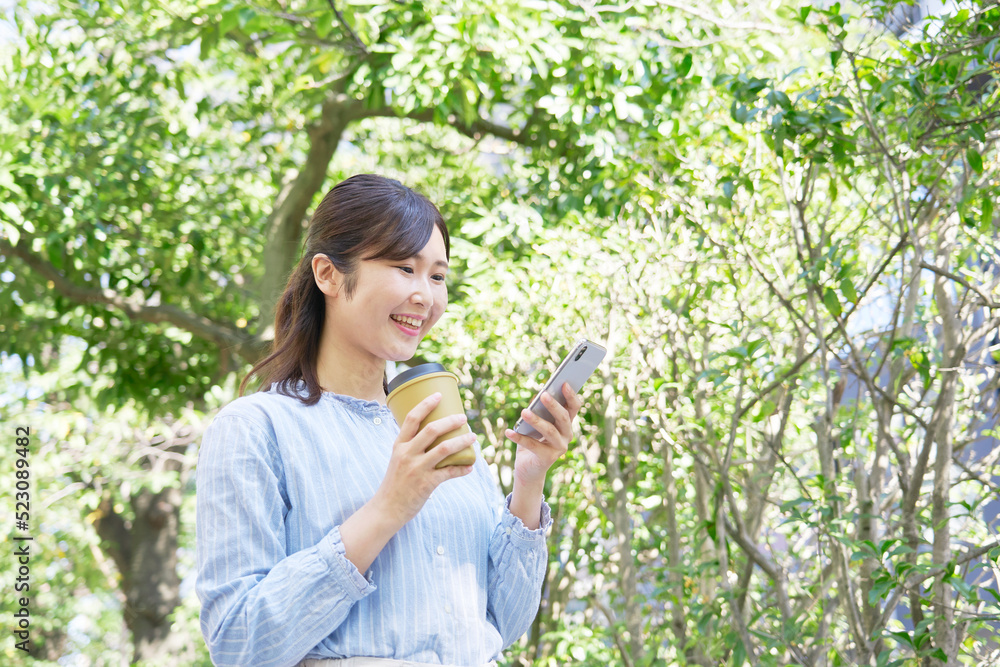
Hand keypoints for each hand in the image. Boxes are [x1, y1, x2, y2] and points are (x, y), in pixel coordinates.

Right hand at [375, 393, 475, 527]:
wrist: (387, 508)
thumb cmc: (395, 483)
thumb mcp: (397, 460)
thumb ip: (411, 447)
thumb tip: (432, 436)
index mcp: (399, 445)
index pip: (412, 418)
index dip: (427, 404)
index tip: (439, 395)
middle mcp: (407, 454)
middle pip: (432, 429)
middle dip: (451, 421)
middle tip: (463, 417)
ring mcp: (417, 469)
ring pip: (445, 448)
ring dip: (462, 441)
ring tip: (472, 437)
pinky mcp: (426, 484)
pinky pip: (449, 472)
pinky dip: (462, 469)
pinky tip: (470, 466)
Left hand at [504, 382, 581, 487]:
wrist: (528, 469)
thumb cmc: (532, 441)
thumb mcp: (534, 424)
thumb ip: (536, 411)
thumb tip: (534, 398)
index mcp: (566, 423)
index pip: (573, 407)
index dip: (571, 395)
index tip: (564, 383)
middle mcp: (566, 435)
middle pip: (563, 417)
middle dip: (553, 405)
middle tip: (543, 394)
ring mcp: (559, 448)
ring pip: (549, 431)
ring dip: (536, 420)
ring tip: (524, 411)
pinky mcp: (548, 458)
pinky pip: (533, 446)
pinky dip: (519, 438)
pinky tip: (508, 431)